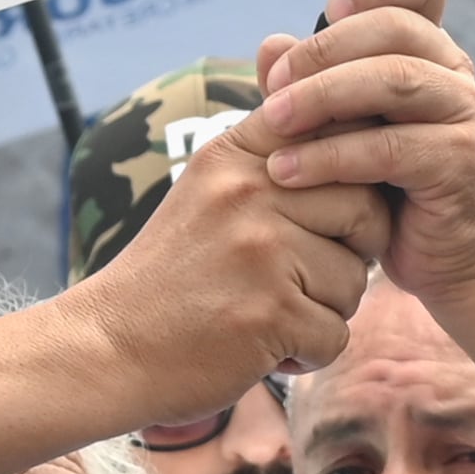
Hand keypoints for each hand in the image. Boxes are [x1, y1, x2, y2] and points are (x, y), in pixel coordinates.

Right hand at [69, 74, 391, 422]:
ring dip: (324, 312)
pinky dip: (306, 355)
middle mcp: (249, 192)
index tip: (330, 215)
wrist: (108, 348)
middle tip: (301, 280)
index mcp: (235, 156)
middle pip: (366, 211)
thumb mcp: (209, 194)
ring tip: (268, 314)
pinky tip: (261, 347)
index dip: (356, 179)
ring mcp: (260, 251)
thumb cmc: (172, 279)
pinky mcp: (270, 312)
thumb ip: (270, 160)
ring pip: (355, 280)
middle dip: (351, 255)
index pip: (335, 134)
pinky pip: (335, 335)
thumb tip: (336, 119)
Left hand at [253, 0, 474, 317]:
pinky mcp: (458, 163)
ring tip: (272, 123)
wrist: (451, 266)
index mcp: (429, 52)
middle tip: (272, 88)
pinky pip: (388, 146)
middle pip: (392, 26)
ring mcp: (463, 114)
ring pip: (392, 79)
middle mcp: (454, 73)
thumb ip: (310, 86)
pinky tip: (289, 170)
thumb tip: (270, 45)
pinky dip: (331, 155)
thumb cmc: (395, 195)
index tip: (329, 9)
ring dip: (321, 96)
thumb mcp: (344, 132)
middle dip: (322, 51)